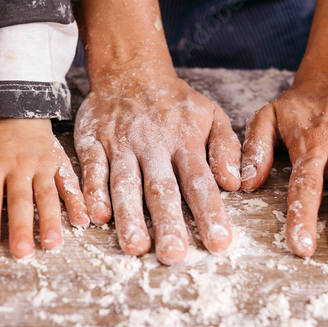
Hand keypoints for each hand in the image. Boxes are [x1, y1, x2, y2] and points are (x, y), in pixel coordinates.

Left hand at [0, 118, 88, 257]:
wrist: (17, 111)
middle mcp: (19, 166)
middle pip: (20, 200)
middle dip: (21, 227)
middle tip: (22, 252)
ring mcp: (41, 166)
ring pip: (47, 195)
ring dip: (51, 221)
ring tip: (52, 244)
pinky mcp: (59, 164)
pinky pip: (70, 184)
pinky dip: (77, 203)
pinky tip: (83, 221)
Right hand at [74, 72, 240, 264]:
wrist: (130, 70)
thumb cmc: (175, 103)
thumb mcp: (211, 114)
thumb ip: (226, 147)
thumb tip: (235, 183)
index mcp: (185, 141)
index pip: (200, 182)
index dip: (210, 213)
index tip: (219, 243)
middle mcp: (153, 146)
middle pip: (162, 189)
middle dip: (168, 224)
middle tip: (174, 256)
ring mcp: (121, 144)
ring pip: (125, 183)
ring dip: (129, 216)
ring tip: (136, 247)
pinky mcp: (93, 142)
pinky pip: (92, 169)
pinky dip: (93, 192)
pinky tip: (96, 217)